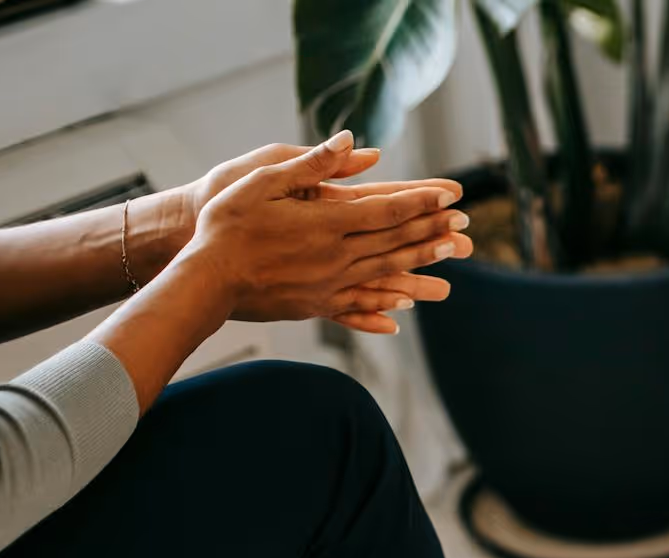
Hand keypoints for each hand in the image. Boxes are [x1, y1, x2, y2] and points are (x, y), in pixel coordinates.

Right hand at [183, 131, 474, 333]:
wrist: (203, 279)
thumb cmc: (225, 223)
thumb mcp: (263, 181)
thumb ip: (311, 163)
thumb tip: (352, 141)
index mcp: (326, 223)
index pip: (387, 210)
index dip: (422, 202)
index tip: (452, 195)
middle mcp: (335, 256)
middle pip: (395, 241)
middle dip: (433, 230)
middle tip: (465, 225)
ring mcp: (329, 284)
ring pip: (385, 272)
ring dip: (421, 263)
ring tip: (450, 256)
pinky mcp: (316, 304)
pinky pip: (359, 304)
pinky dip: (385, 303)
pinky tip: (404, 306)